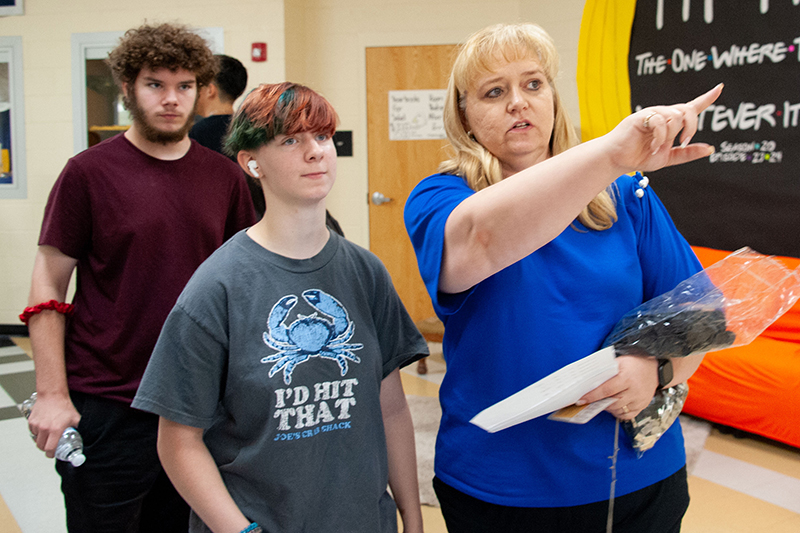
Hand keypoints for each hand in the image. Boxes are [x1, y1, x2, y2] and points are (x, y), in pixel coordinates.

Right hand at [27, 393, 80, 457]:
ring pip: (36, 439)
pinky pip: (32, 432)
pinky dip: (36, 433)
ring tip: (47, 436)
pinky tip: (43, 428)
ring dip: (41, 440)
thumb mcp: (75, 418)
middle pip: (41, 446)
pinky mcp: (31, 421)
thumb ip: (78, 428)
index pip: (50, 449)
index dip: (51, 454)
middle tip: (50, 446)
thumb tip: (82, 435)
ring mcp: (36, 425)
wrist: (53, 395)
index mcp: (56, 430)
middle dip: (45, 448)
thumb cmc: (64, 405)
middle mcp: (45, 429)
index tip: (52, 454)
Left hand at [578, 355, 658, 420]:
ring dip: (607, 408)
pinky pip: (627, 415)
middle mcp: (634, 391)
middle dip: (597, 403)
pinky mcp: (642, 406)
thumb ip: (606, 371)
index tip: (581, 399)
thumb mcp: (619, 362)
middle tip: (588, 402)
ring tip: (600, 402)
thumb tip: (588, 380)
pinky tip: (612, 406)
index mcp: (627, 378)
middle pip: (612, 402)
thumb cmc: (635, 363)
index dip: (592, 396)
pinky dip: (617, 412)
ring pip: (618, 410)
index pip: (606, 390)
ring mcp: (639, 400)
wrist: (654, 369)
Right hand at [605, 83, 722, 173]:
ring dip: (670, 136)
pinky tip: (651, 146)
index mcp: (670, 123)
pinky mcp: (641, 117)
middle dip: (691, 127)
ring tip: (656, 148)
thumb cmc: (638, 157)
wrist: (618, 161)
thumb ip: (687, 153)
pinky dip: (660, 137)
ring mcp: (652, 114)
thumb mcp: (668, 158)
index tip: (719, 88)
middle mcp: (663, 115)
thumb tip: (709, 149)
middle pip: (687, 110)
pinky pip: (660, 121)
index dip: (707, 98)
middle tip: (683, 141)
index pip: (692, 107)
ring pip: (675, 116)